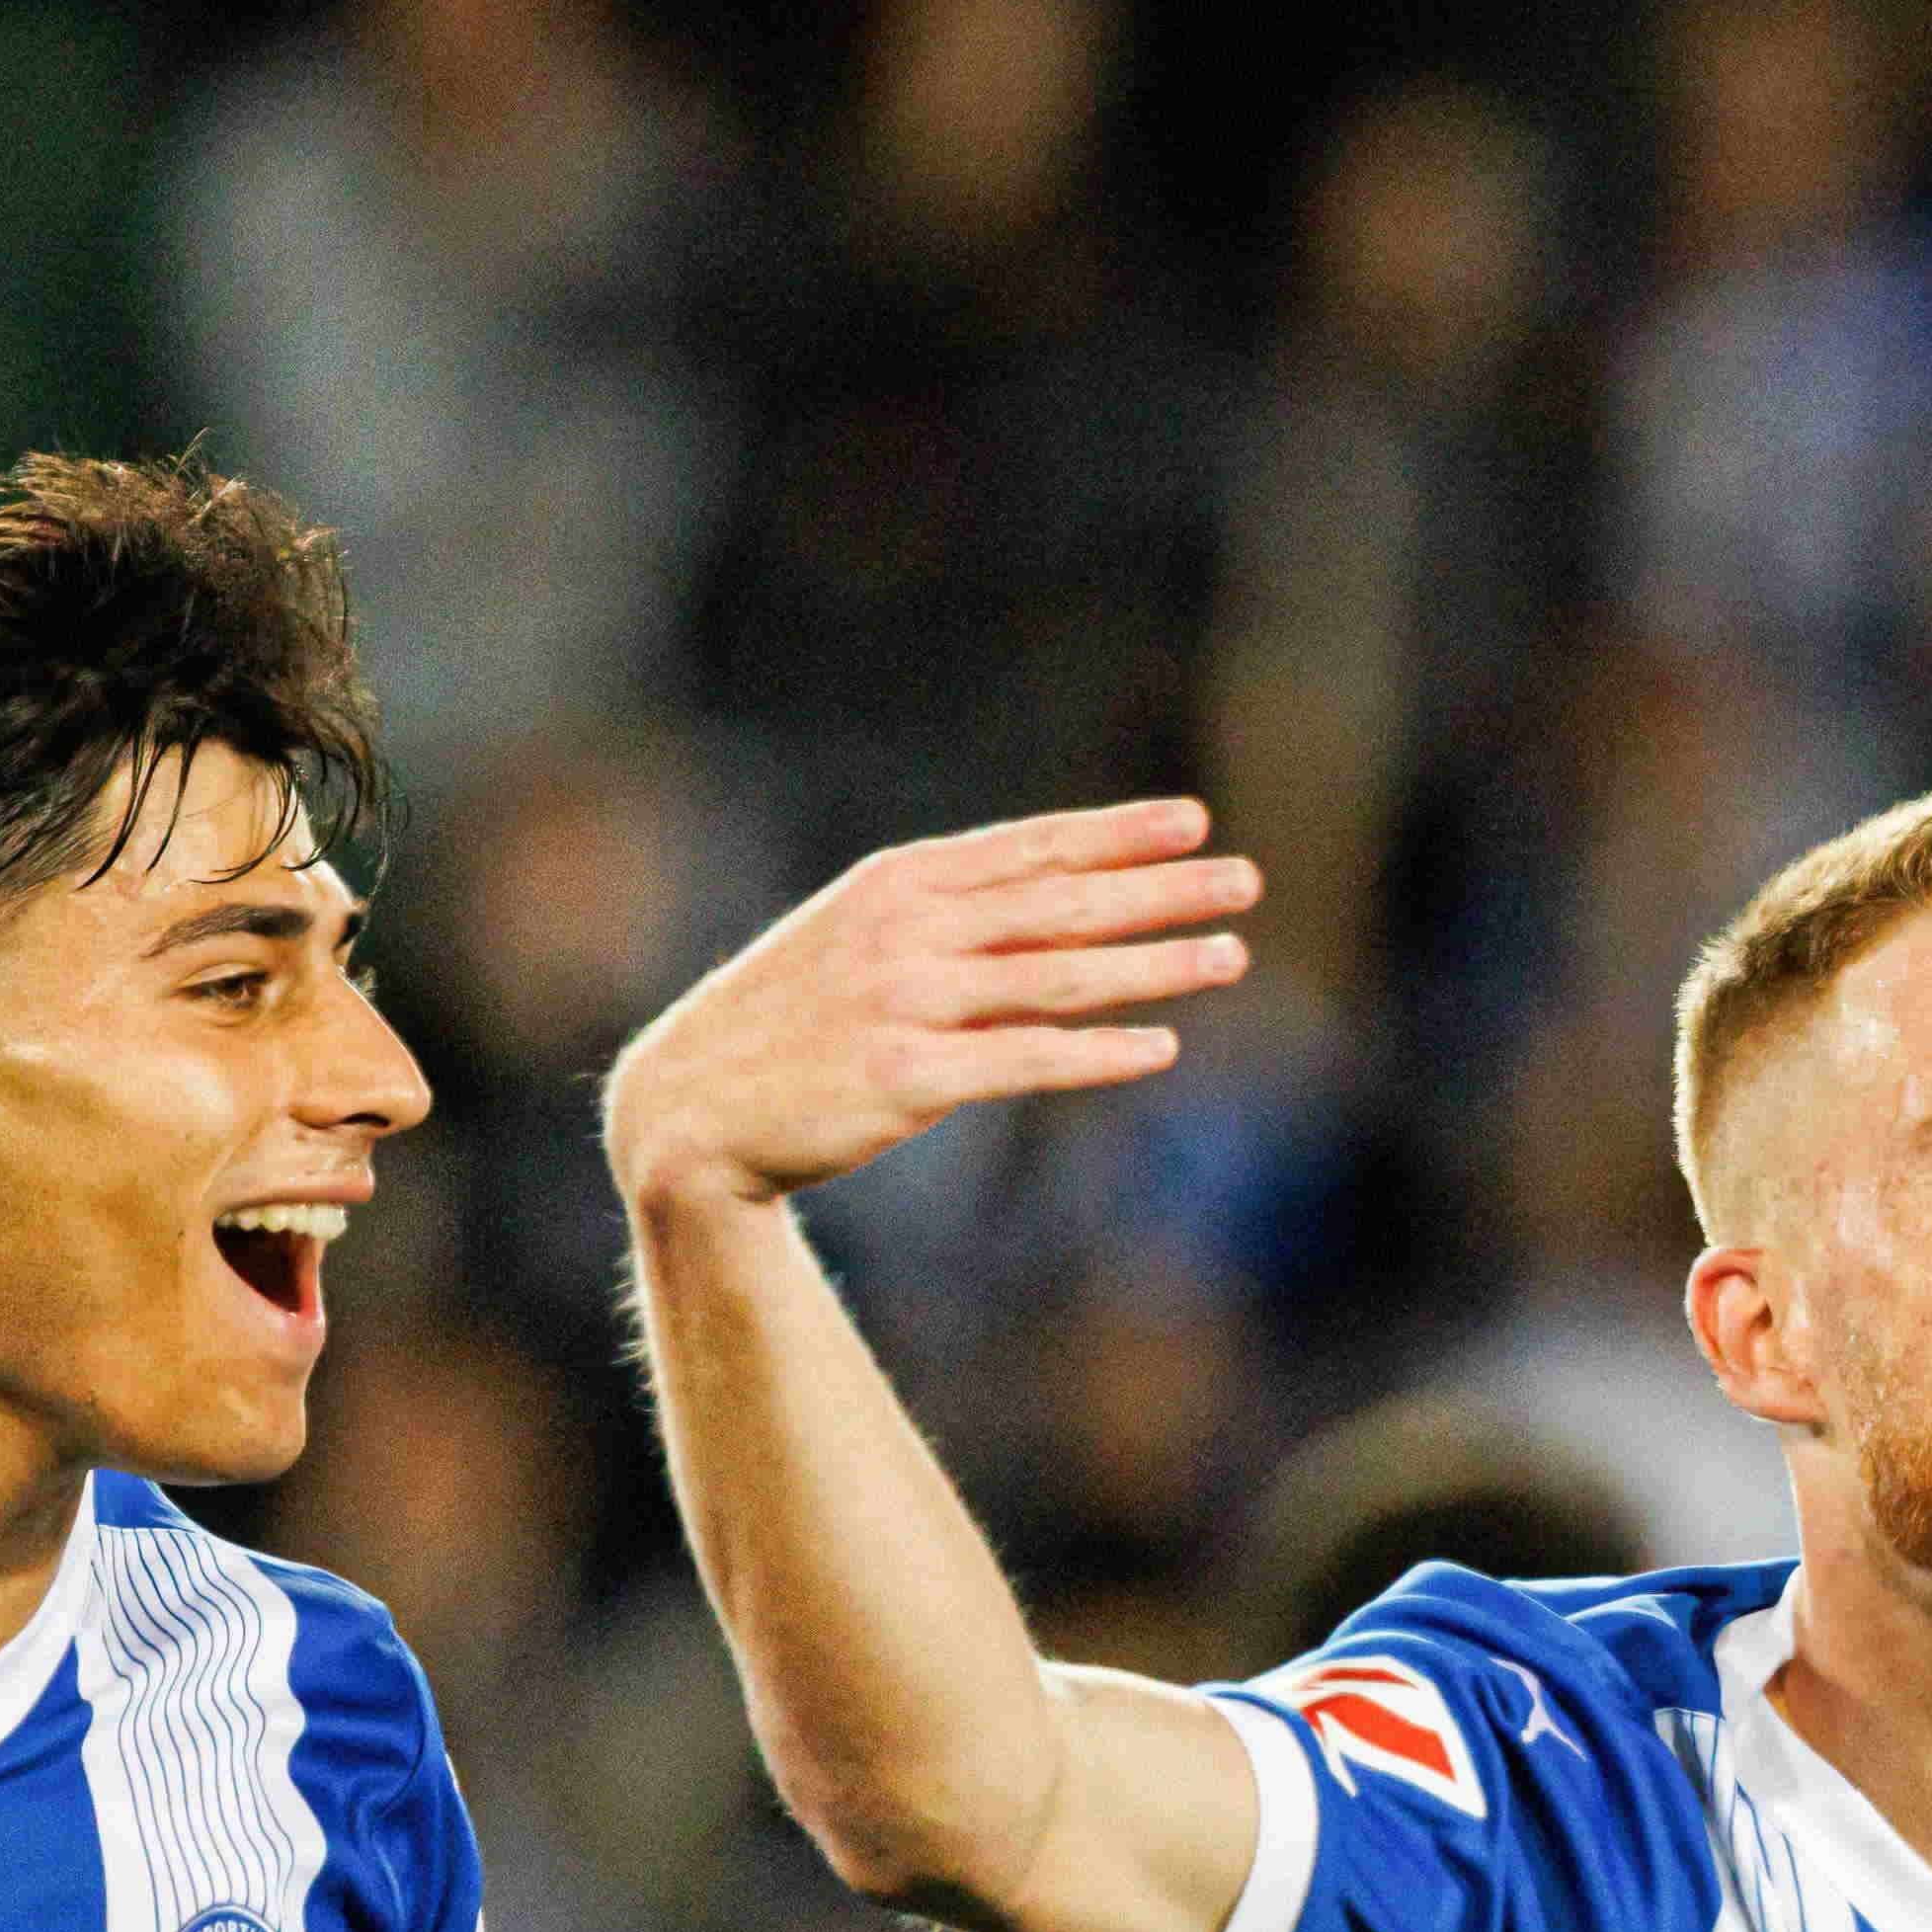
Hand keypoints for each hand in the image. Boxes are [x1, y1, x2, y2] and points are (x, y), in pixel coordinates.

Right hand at [605, 804, 1259, 1218]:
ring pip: (1058, 977)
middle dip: (1161, 889)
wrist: (687, 1108)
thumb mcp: (849, 936)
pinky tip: (1161, 1049)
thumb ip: (941, 914)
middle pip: (1060, 903)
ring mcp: (905, 1003)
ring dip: (1154, 965)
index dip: (1116, 834)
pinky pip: (1025, 1061)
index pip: (1028, 848)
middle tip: (1245, 881)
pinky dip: (1099, 1053)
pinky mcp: (905, 1079)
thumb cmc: (782, 1023)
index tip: (1193, 823)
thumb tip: (1053, 901)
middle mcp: (906, 931)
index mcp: (895, 884)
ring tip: (1231, 956)